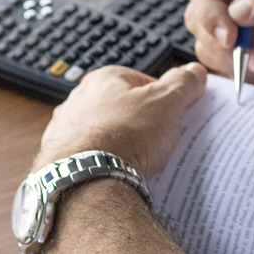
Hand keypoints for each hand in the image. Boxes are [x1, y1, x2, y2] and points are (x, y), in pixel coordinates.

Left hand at [31, 63, 206, 177]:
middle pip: (121, 107)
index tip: (173, 112)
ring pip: (103, 132)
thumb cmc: (123, 138)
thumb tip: (192, 71)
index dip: (162, 97)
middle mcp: (79, 99)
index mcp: (104, 79)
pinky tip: (118, 173)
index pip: (141, 79)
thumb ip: (183, 83)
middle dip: (140, 121)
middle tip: (159, 137)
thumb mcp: (167, 103)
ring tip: (139, 160)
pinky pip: (90, 156)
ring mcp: (65, 130)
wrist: (87, 182)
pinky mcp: (60, 158)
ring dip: (119, 143)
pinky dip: (103, 163)